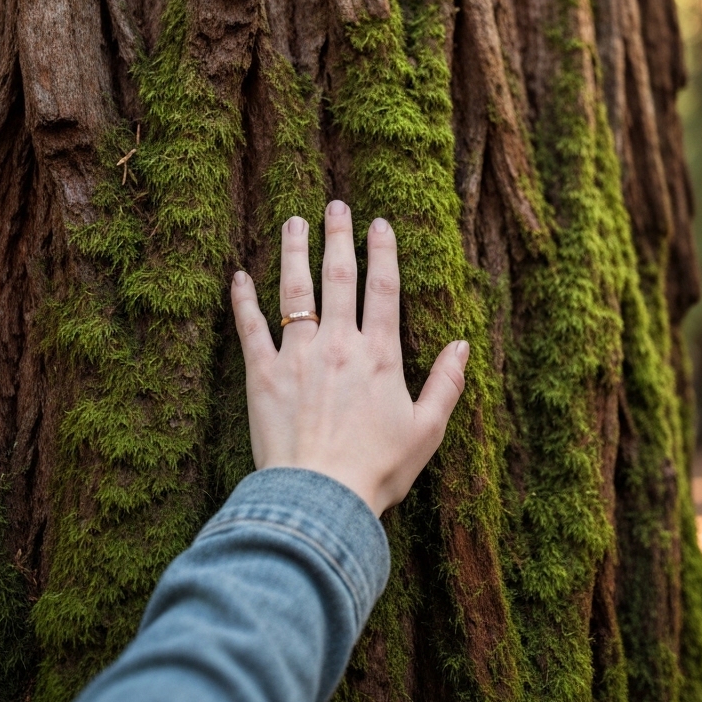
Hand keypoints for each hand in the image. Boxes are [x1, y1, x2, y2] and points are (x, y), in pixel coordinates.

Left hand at [230, 199, 468, 515]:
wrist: (321, 497)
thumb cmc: (378, 469)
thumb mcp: (428, 430)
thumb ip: (447, 383)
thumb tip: (462, 345)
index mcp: (380, 354)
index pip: (384, 288)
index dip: (383, 251)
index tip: (380, 223)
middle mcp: (339, 343)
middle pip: (339, 277)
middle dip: (338, 236)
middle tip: (335, 204)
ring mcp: (298, 355)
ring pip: (295, 289)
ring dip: (293, 251)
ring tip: (292, 221)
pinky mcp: (263, 374)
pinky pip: (251, 327)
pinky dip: (243, 300)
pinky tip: (238, 276)